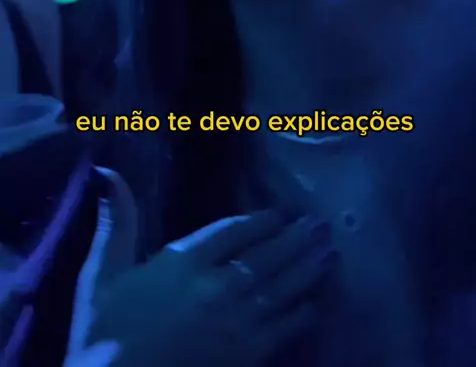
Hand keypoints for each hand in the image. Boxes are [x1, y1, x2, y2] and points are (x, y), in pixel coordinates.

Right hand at [87, 210, 333, 366]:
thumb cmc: (101, 334)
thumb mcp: (100, 274)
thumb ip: (116, 223)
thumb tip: (107, 171)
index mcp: (184, 262)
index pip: (234, 231)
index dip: (262, 219)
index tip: (283, 211)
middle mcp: (218, 286)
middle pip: (266, 255)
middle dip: (296, 238)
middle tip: (322, 225)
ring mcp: (236, 323)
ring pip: (281, 288)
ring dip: (308, 269)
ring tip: (330, 252)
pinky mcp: (246, 358)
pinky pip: (283, 331)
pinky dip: (302, 315)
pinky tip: (316, 304)